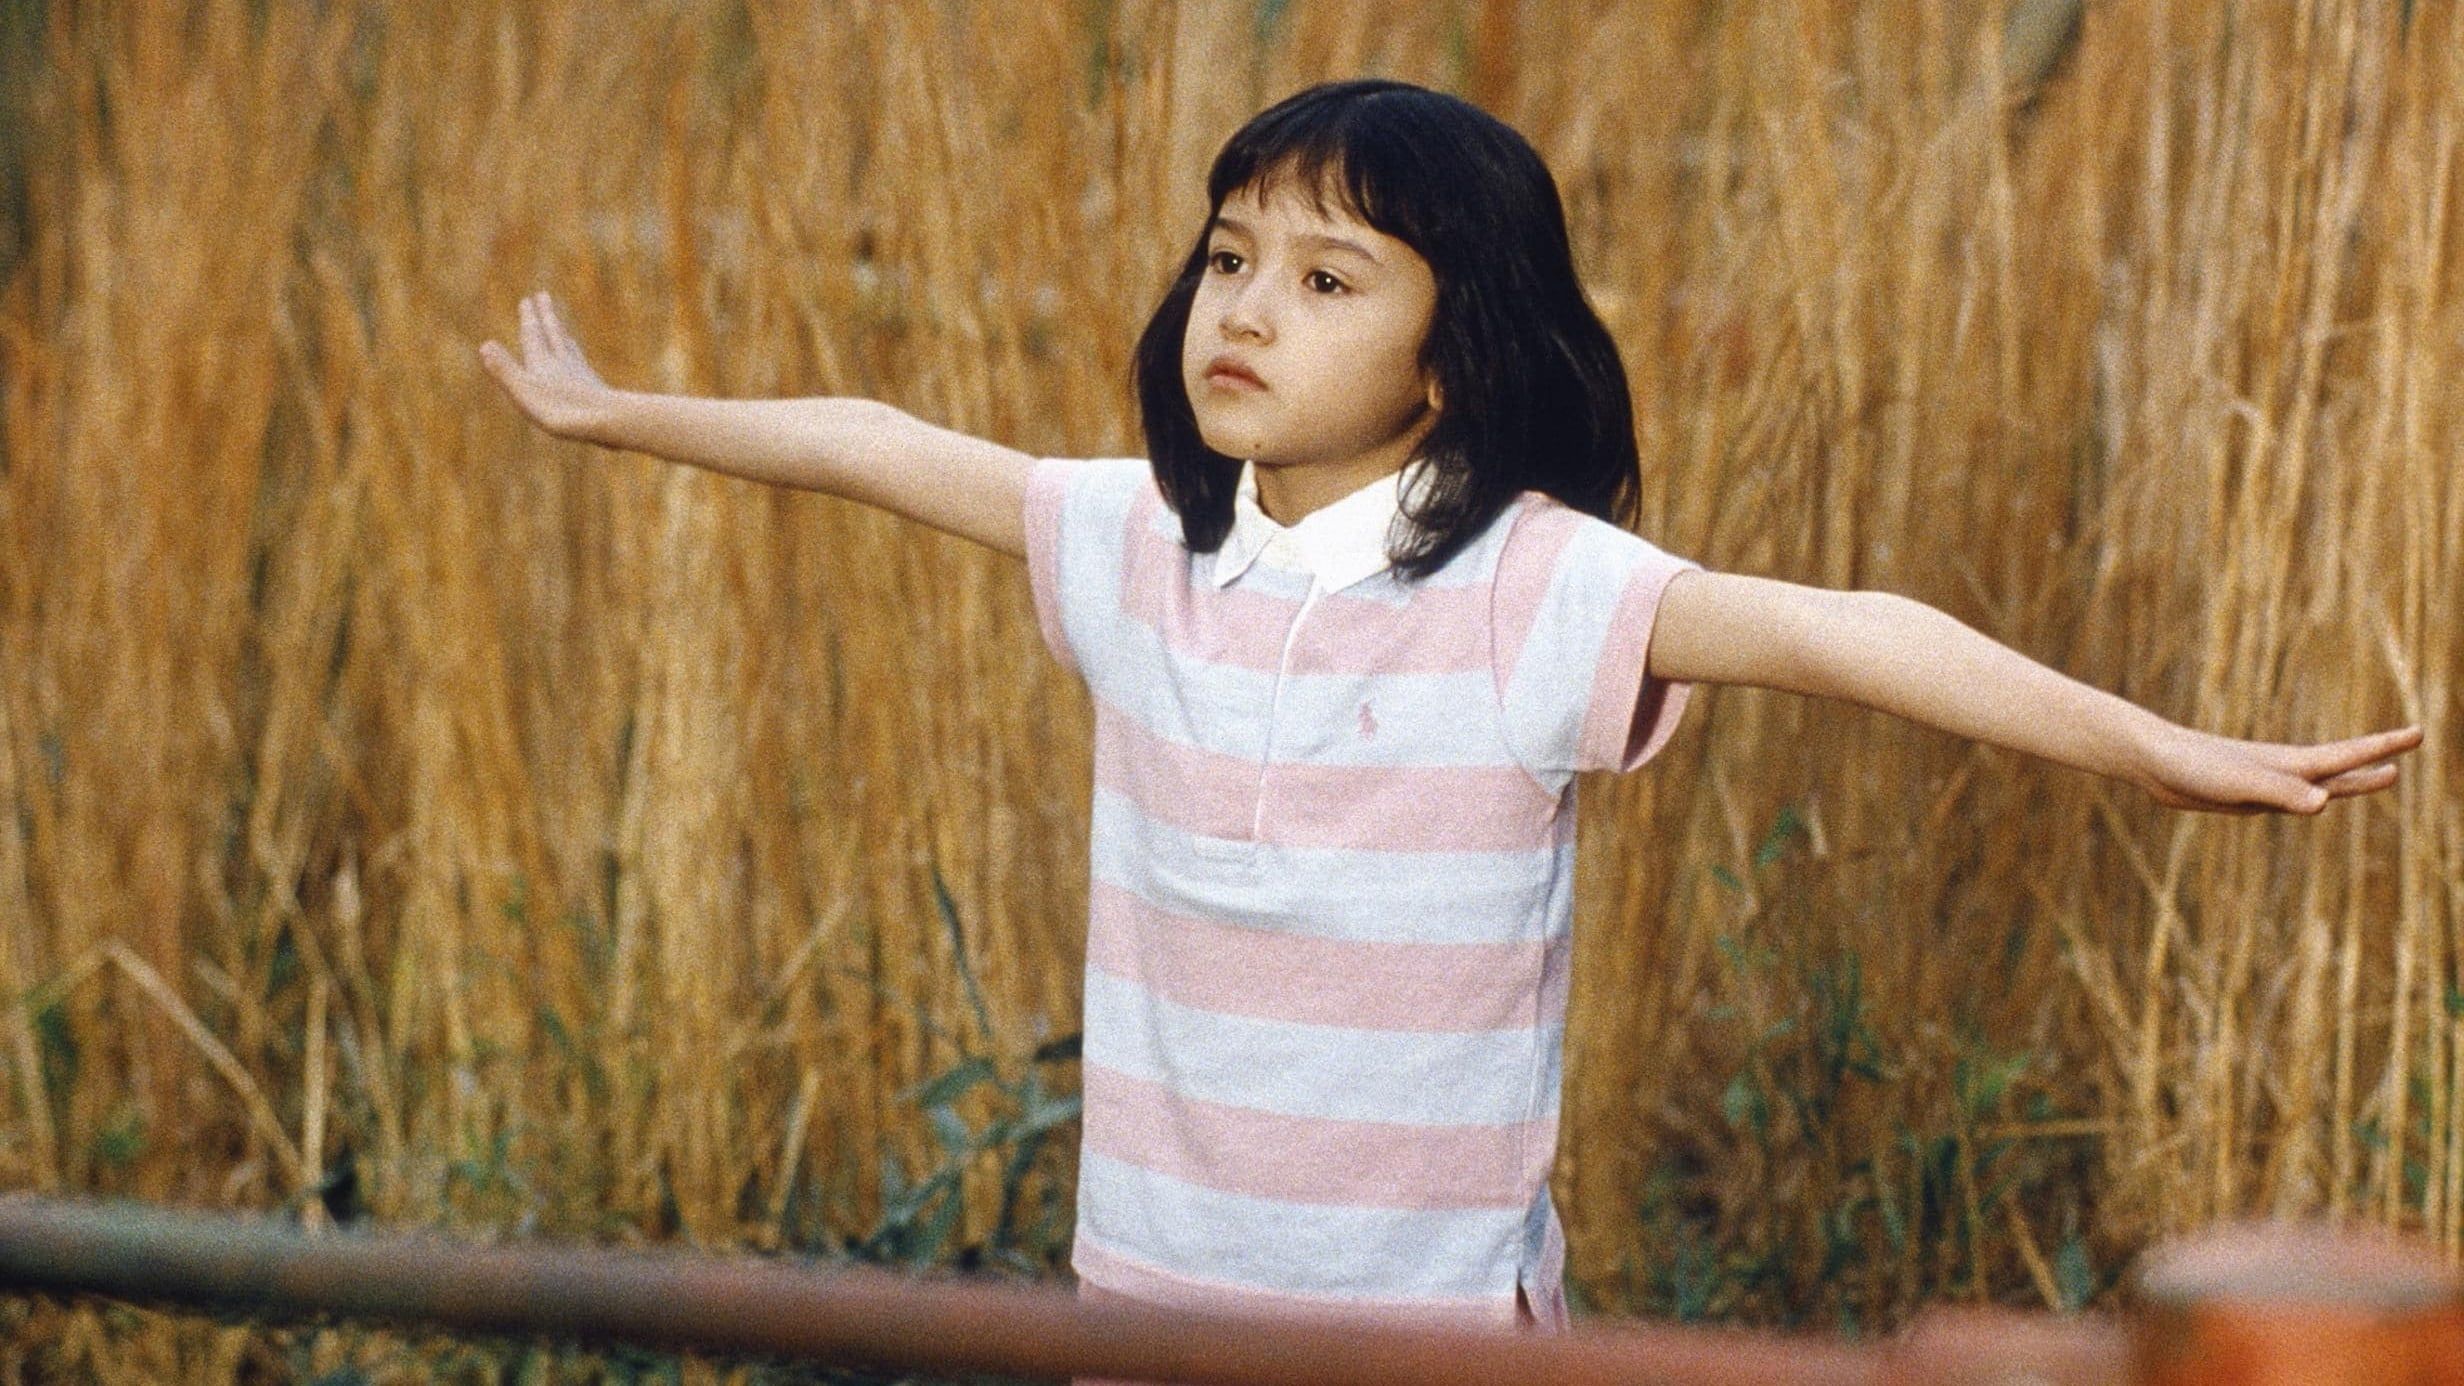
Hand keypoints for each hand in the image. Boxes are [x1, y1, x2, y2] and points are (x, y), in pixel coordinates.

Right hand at [478, 291, 617, 442]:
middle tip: (544, 296)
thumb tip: (485, 345)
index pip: (533, 335)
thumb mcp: (524, 391)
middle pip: (554, 333)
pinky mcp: (596, 389)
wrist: (606, 420)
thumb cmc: (560, 410)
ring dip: (563, 335)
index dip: (529, 317)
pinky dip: (579, 361)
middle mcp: (563, 363)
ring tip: (562, 329)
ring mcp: (582, 374)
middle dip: (546, 315)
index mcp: (542, 362)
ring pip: (570, 348)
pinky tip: (583, 368)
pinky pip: (584, 369)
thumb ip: (505, 370)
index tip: (528, 299)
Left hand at [2137, 723, 2422, 814]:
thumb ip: (2280, 793)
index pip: (2348, 756)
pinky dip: (2313, 796)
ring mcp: (2266, 782)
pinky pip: (2291, 797)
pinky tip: (2315, 798)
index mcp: (2290, 765)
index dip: (2383, 747)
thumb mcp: (2241, 784)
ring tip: (2384, 776)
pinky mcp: (2246, 794)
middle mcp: (2284, 771)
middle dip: (2377, 762)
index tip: (2419, 732)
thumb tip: (2323, 803)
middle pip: (2341, 769)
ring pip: (2319, 783)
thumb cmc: (2194, 767)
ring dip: (2353, 780)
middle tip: (2413, 750)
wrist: (2152, 761)